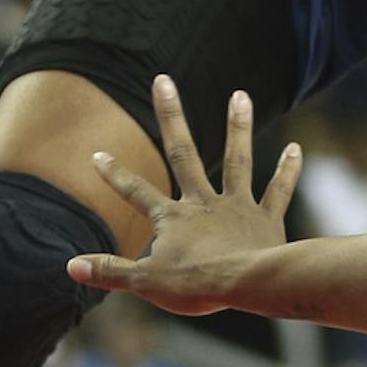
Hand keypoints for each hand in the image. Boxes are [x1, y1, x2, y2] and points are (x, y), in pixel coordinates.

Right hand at [71, 80, 301, 312]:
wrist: (248, 284)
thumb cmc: (197, 286)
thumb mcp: (145, 282)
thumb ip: (109, 272)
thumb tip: (70, 266)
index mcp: (173, 218)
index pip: (136, 192)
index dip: (115, 175)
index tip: (98, 153)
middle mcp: (203, 203)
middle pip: (183, 153)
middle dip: (170, 116)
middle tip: (163, 80)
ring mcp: (237, 206)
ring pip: (237, 159)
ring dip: (238, 126)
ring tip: (241, 95)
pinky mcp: (266, 218)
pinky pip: (277, 190)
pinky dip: (287, 170)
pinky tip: (296, 148)